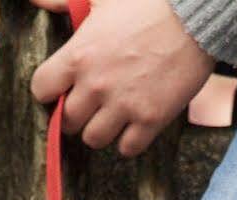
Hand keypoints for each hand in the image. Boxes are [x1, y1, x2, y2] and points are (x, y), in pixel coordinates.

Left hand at [29, 0, 215, 156]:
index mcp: (78, 56)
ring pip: (94, 139)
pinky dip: (128, 141)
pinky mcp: (151, 119)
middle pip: (68, 121)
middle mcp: (96, 86)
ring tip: (111, 115)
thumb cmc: (146, 3)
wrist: (195, 16)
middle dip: (76, 113)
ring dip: (100, 130)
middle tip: (90, 103)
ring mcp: (123, 105)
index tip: (61, 88)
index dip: (49, 90)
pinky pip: (127, 148)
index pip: (41, 90)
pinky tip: (134, 124)